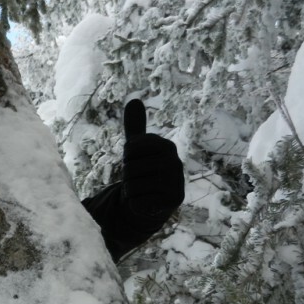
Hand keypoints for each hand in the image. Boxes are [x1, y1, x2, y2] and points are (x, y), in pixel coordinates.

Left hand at [122, 99, 184, 216]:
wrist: (154, 201)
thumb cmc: (144, 172)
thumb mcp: (138, 149)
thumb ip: (135, 127)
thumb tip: (134, 100)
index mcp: (167, 146)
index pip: (130, 148)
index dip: (127, 156)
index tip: (135, 161)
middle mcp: (175, 162)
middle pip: (130, 168)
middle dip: (127, 176)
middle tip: (138, 179)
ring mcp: (176, 182)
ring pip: (132, 185)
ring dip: (130, 190)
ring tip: (141, 190)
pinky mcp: (172, 201)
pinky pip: (138, 201)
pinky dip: (135, 203)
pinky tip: (145, 202)